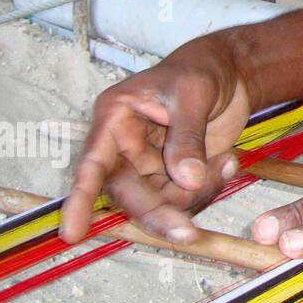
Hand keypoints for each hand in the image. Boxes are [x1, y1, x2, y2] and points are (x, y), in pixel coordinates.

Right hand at [60, 37, 252, 244]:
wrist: (230, 72)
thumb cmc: (200, 69)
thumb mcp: (193, 95)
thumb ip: (187, 137)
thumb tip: (186, 180)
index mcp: (115, 119)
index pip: (93, 164)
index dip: (81, 199)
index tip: (72, 233)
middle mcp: (125, 146)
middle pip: (130, 193)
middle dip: (159, 213)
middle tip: (187, 233)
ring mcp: (150, 163)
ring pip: (160, 202)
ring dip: (194, 196)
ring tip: (225, 162)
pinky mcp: (174, 173)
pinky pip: (185, 197)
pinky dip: (209, 187)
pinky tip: (228, 161)